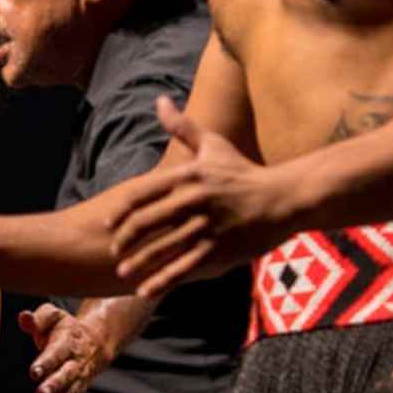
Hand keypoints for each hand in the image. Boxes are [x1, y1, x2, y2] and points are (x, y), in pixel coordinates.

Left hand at [20, 305, 107, 392]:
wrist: (94, 342)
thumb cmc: (64, 328)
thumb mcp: (53, 316)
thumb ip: (38, 318)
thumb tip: (24, 318)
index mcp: (68, 341)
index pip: (57, 352)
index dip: (46, 362)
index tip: (34, 372)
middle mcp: (76, 362)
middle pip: (66, 375)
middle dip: (54, 385)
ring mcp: (78, 379)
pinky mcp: (76, 391)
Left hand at [109, 97, 292, 298]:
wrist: (285, 197)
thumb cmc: (244, 171)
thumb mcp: (213, 145)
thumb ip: (183, 126)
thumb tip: (160, 101)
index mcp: (188, 176)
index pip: (142, 195)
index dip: (121, 212)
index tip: (108, 224)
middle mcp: (194, 201)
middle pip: (147, 223)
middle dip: (125, 240)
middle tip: (112, 251)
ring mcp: (207, 226)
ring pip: (164, 248)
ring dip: (140, 263)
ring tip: (122, 272)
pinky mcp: (221, 249)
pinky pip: (186, 268)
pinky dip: (164, 281)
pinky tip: (147, 290)